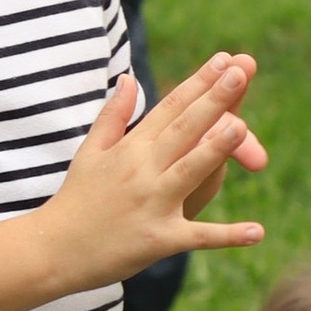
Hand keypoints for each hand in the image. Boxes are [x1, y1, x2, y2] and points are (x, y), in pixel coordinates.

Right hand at [41, 54, 266, 287]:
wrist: (53, 250)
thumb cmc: (77, 198)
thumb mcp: (90, 151)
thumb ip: (114, 115)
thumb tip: (129, 78)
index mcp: (131, 148)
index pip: (170, 108)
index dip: (198, 83)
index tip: (224, 61)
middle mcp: (142, 170)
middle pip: (184, 129)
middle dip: (212, 100)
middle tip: (240, 73)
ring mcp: (151, 204)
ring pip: (190, 171)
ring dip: (216, 149)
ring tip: (242, 127)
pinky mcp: (158, 240)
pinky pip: (198, 236)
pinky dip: (227, 236)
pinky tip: (257, 232)